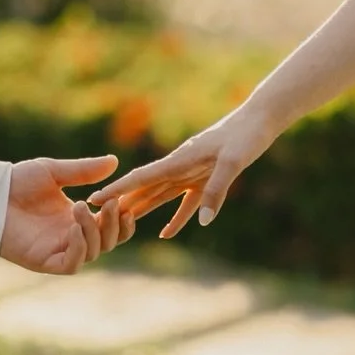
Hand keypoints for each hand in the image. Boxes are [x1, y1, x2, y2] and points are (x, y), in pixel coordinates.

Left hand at [0, 155, 134, 274]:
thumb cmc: (17, 182)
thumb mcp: (54, 172)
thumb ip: (84, 170)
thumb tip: (113, 161)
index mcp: (76, 218)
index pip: (111, 225)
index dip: (123, 218)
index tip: (126, 202)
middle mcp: (71, 236)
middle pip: (108, 241)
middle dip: (113, 224)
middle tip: (111, 204)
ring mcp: (59, 250)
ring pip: (93, 252)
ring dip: (94, 231)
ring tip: (81, 207)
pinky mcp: (45, 262)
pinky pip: (72, 264)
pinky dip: (79, 248)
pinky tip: (73, 228)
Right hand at [88, 107, 277, 237]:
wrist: (260, 121)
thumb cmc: (245, 137)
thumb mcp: (233, 162)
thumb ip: (216, 191)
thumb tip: (202, 222)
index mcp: (180, 159)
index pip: (142, 177)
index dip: (118, 189)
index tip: (95, 198)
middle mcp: (180, 166)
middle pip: (145, 188)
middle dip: (122, 202)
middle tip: (97, 218)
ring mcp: (192, 173)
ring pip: (161, 195)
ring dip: (143, 209)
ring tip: (122, 224)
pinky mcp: (206, 179)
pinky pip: (187, 203)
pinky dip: (178, 218)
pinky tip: (167, 233)